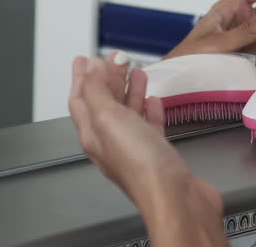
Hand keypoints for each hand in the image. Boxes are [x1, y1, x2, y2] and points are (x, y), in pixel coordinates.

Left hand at [68, 54, 222, 244]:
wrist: (174, 197)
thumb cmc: (139, 163)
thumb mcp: (108, 118)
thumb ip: (97, 91)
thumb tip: (90, 69)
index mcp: (93, 134)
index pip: (81, 100)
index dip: (81, 78)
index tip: (82, 59)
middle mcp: (112, 142)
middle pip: (105, 103)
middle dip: (107, 78)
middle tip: (113, 58)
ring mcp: (135, 148)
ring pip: (128, 112)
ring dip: (129, 90)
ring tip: (135, 70)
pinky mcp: (158, 153)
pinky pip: (150, 126)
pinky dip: (150, 109)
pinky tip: (153, 100)